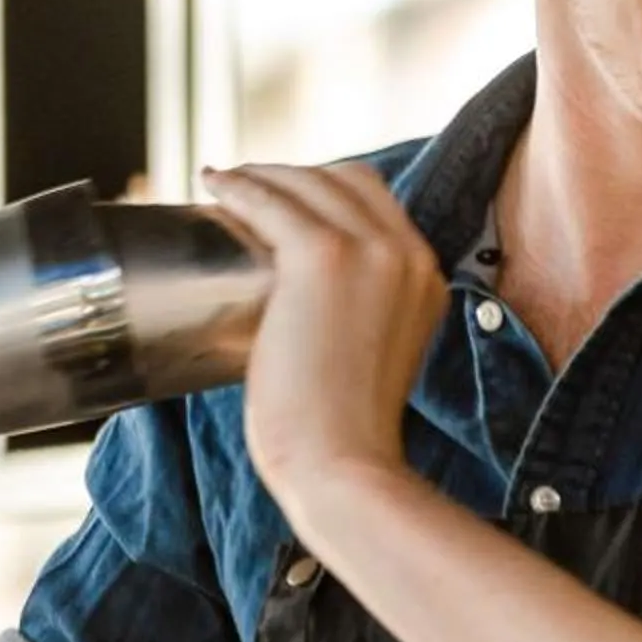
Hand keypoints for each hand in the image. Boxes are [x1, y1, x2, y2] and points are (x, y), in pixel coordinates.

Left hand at [199, 162, 444, 515]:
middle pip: (348, 179)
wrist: (343, 466)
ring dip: (263, 175)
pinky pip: (272, 202)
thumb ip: (361, 322)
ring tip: (225, 184)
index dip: (326, 193)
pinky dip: (240, 188)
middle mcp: (408, 253)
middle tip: (249, 189)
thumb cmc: (341, 434)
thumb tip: (307, 309)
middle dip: (295, 176)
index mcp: (426, 278)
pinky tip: (216, 188)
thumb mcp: (374, 359)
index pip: (377, 203)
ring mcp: (371, 251)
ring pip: (309, 182)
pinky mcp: (324, 258)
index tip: (282, 202)